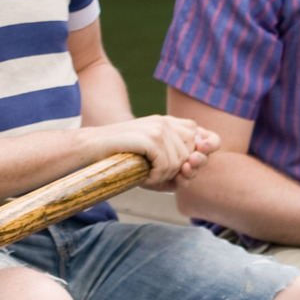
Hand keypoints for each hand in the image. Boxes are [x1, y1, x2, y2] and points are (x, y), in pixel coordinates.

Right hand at [93, 116, 216, 188]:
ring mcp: (160, 127)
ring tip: (147, 174)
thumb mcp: (155, 161)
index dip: (207, 150)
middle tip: (159, 175)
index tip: (193, 164)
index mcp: (171, 124)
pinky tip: (144, 176)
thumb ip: (179, 164)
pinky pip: (166, 165)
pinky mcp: (150, 137)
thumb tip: (195, 165)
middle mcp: (168, 122)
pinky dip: (156, 177)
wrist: (91, 149)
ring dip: (164, 176)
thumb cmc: (124, 159)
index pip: (207, 136)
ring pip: (180, 162)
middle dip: (179, 171)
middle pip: (193, 155)